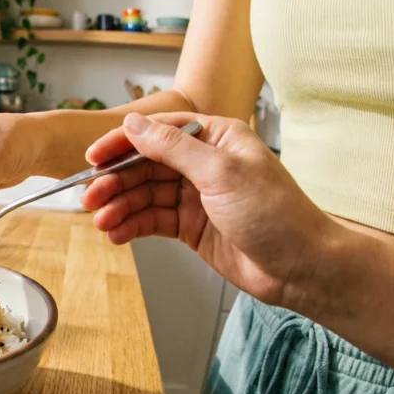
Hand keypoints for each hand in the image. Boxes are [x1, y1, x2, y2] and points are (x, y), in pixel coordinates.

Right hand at [81, 113, 337, 305]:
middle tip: (91, 197)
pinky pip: (152, 221)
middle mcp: (203, 163)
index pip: (157, 132)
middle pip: (145, 166)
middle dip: (115, 182)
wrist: (302, 268)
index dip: (122, 143)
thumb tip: (135, 125)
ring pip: (144, 196)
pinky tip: (117, 234)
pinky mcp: (191, 226)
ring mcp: (196, 196)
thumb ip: (173, 148)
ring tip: (101, 222)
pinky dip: (132, 227)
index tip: (93, 157)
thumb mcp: (220, 172)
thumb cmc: (276, 215)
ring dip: (120, 207)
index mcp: (215, 138)